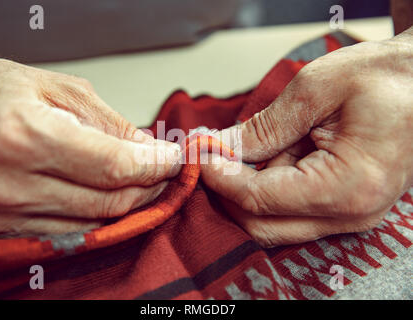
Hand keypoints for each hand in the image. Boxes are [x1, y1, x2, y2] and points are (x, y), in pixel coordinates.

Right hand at [0, 51, 180, 236]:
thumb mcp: (61, 90)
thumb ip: (111, 124)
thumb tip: (151, 150)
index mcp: (24, 135)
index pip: (113, 166)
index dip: (154, 165)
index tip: (174, 158)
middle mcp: (9, 183)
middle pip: (108, 202)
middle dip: (148, 186)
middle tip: (163, 169)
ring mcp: (1, 213)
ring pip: (92, 222)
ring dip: (126, 203)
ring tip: (139, 179)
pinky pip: (66, 232)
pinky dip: (95, 216)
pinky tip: (106, 195)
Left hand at [202, 29, 412, 246]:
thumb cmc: (386, 78)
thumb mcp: (316, 90)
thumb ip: (264, 128)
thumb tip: (222, 149)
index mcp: (347, 188)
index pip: (259, 200)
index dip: (221, 178)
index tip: (200, 154)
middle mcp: (350, 215)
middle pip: (262, 225)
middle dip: (229, 191)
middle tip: (213, 152)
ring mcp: (348, 216)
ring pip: (273, 220)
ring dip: (251, 185)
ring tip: (263, 138)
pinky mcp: (343, 207)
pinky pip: (291, 209)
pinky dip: (271, 183)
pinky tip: (279, 149)